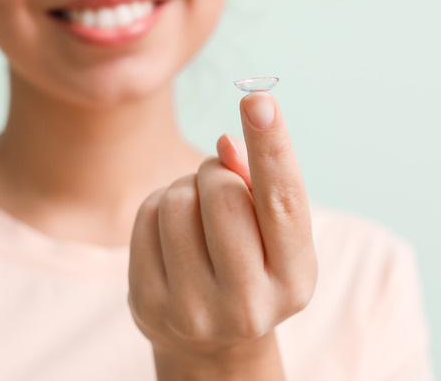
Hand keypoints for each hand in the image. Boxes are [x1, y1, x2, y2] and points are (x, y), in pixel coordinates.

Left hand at [128, 92, 316, 378]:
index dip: (272, 147)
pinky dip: (158, 208)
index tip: (257, 98)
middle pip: (220, 192)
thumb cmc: (252, 269)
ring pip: (177, 200)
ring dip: (186, 188)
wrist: (213, 341)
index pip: (283, 202)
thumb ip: (259, 187)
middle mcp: (248, 304)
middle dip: (217, 172)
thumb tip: (225, 144)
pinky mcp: (148, 303)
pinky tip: (173, 233)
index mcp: (294, 280)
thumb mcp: (272, 236)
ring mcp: (193, 308)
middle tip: (219, 184)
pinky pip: (146, 216)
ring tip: (197, 214)